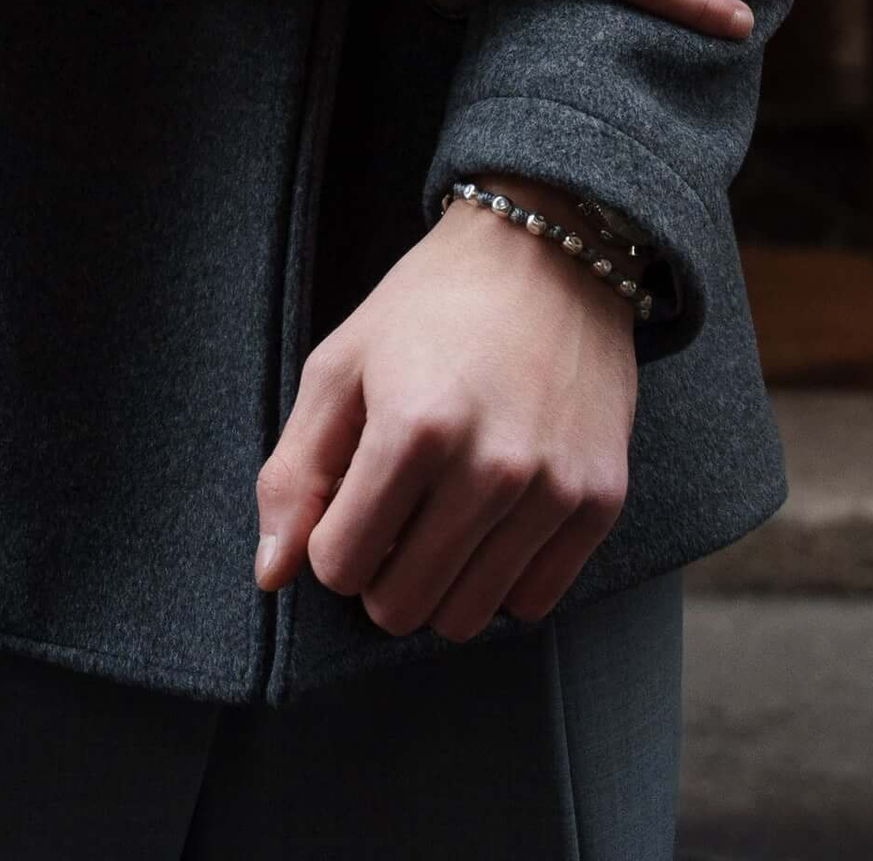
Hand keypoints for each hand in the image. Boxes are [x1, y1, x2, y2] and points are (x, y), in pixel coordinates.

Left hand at [254, 191, 636, 637]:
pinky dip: (502, 580)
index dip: (330, 543)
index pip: (340, 566)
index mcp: (412, 428)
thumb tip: (271, 574)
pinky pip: (534, 602)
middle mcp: (489, 467)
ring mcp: (552, 488)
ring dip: (440, 584)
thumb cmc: (430, 305)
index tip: (348, 502)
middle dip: (379, 574)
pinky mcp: (600, 499)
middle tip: (393, 516)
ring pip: (467, 618)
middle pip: (401, 607)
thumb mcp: (341, 365)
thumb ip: (294, 473)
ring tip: (441, 518)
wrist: (546, 253)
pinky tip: (492, 523)